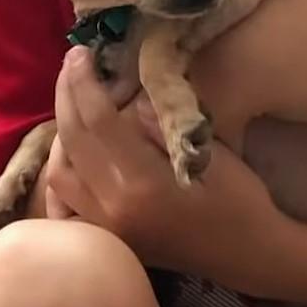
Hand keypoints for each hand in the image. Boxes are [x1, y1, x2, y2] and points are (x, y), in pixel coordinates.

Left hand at [45, 46, 291, 293]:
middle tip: (71, 62)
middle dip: (67, 94)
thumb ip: (163, 122)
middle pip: (72, 141)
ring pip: (59, 172)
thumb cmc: (238, 199)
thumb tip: (129, 95)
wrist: (247, 254)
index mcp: (142, 183)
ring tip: (74, 101)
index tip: (82, 52)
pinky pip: (64, 204)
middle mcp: (113, 208)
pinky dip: (61, 174)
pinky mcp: (107, 238)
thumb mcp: (209, 150)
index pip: (98, 121)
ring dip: (60, 132)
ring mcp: (106, 228)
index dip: (85, 81)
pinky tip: (70, 154)